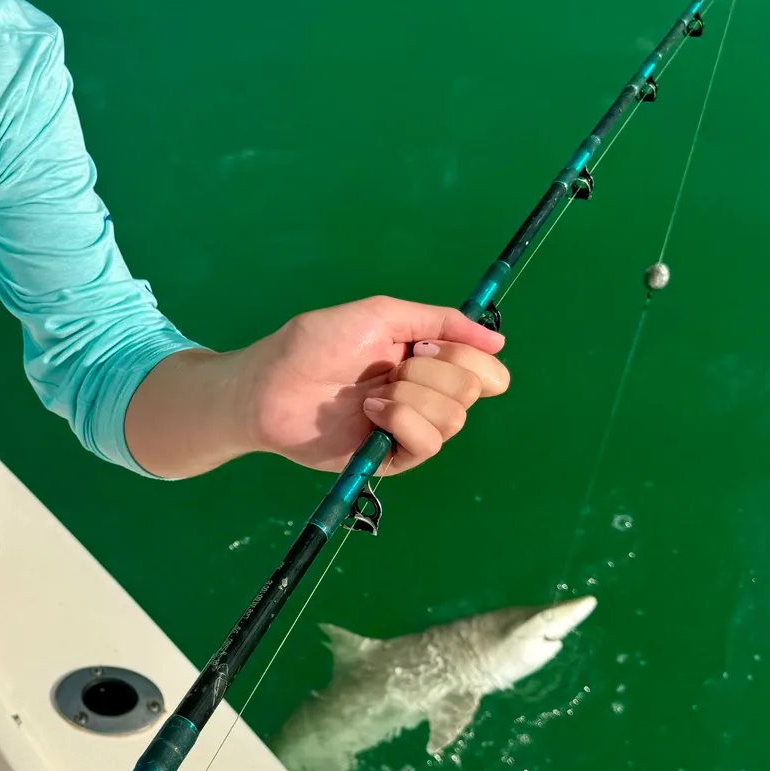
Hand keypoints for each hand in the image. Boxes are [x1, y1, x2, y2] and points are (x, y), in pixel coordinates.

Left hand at [239, 295, 509, 474]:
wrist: (271, 387)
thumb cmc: (315, 345)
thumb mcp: (378, 314)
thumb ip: (438, 320)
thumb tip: (497, 341)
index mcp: (427, 358)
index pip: (485, 367)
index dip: (471, 357)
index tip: (427, 348)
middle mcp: (426, 392)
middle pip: (474, 389)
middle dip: (435, 373)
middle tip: (394, 366)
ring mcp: (411, 426)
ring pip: (455, 417)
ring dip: (413, 397)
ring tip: (373, 393)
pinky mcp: (394, 456)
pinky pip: (428, 444)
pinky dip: (402, 421)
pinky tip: (370, 414)